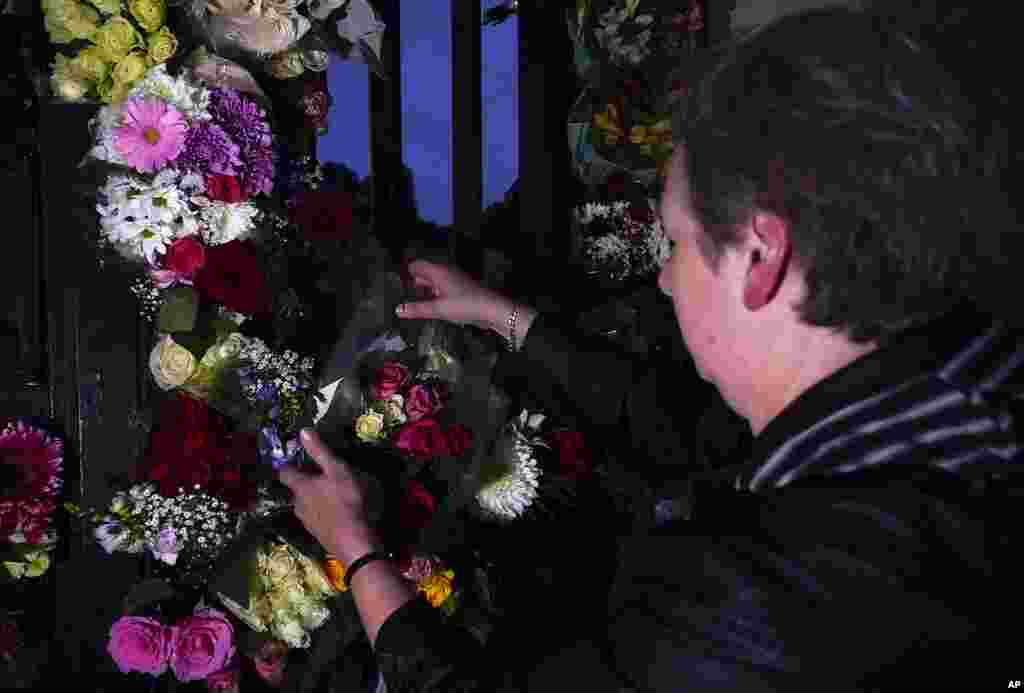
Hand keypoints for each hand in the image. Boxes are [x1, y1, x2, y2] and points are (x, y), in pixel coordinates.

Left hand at [278, 429, 380, 563]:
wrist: (355, 542)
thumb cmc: (347, 501)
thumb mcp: (337, 470)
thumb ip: (320, 451)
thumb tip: (303, 431)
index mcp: (301, 487)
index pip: (285, 472)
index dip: (289, 464)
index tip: (296, 458)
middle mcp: (299, 505)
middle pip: (297, 491)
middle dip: (307, 483)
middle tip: (323, 477)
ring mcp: (308, 523)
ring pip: (307, 506)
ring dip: (316, 500)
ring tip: (334, 495)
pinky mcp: (319, 535)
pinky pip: (318, 519)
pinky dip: (325, 514)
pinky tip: (339, 513)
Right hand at [396, 260, 514, 332]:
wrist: (491, 309)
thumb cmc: (466, 304)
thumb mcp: (437, 309)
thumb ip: (417, 309)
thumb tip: (399, 310)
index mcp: (439, 272)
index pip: (417, 265)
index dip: (407, 271)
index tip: (398, 278)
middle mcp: (447, 273)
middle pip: (426, 273)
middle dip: (415, 280)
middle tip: (404, 288)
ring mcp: (455, 280)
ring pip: (436, 281)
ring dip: (426, 288)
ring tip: (417, 297)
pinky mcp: (462, 289)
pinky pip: (444, 288)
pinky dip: (437, 293)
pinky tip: (435, 304)